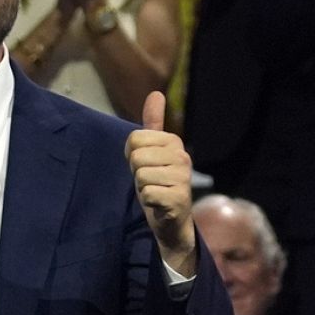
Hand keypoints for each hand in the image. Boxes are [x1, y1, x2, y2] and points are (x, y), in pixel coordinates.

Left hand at [125, 92, 195, 274]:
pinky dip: (148, 201)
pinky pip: (147, 193)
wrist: (171, 221)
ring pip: (140, 175)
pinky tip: (159, 204)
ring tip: (155, 192)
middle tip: (150, 181)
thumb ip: (153, 124)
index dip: (132, 156)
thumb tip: (156, 93)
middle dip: (137, 172)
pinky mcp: (179, 199)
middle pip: (136, 156)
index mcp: (174, 142)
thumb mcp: (152, 152)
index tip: (146, 166)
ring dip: (142, 188)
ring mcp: (183, 178)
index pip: (134, 139)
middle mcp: (182, 157)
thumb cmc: (158, 183)